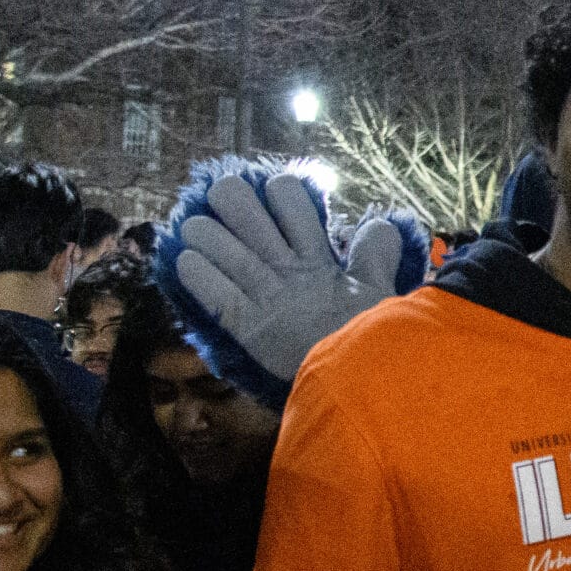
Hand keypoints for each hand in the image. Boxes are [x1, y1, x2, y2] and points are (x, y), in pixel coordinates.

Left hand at [171, 171, 410, 385]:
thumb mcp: (382, 291)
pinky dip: (195, 272)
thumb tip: (381, 221)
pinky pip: (209, 288)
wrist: (363, 381)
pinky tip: (188, 263)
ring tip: (196, 230)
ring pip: (216, 243)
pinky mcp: (245, 325)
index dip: (279, 190)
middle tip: (223, 199)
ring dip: (201, 232)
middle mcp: (286, 268)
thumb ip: (378, 254)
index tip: (274, 197)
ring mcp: (263, 294)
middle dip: (229, 197)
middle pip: (243, 210)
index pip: (291, 199)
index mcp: (318, 258)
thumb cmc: (374, 338)